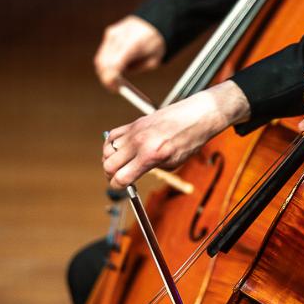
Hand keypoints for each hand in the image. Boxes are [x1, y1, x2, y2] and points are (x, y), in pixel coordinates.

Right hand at [94, 15, 165, 90]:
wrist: (154, 21)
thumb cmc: (156, 41)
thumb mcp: (154, 60)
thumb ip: (138, 69)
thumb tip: (121, 80)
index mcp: (134, 43)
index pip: (114, 64)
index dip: (110, 79)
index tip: (115, 89)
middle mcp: (120, 36)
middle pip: (103, 63)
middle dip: (106, 78)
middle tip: (113, 88)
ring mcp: (112, 34)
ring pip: (100, 59)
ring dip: (104, 72)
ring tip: (114, 81)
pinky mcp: (109, 34)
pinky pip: (103, 53)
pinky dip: (105, 64)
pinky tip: (113, 70)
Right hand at [103, 80, 249, 186]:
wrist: (196, 115)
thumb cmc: (189, 139)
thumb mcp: (174, 162)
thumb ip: (152, 168)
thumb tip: (136, 172)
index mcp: (151, 156)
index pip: (121, 177)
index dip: (118, 186)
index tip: (121, 187)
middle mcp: (139, 143)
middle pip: (109, 165)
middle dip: (111, 175)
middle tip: (119, 178)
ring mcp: (134, 131)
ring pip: (107, 150)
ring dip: (110, 161)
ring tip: (119, 165)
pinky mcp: (134, 123)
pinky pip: (112, 135)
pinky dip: (110, 145)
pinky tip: (118, 150)